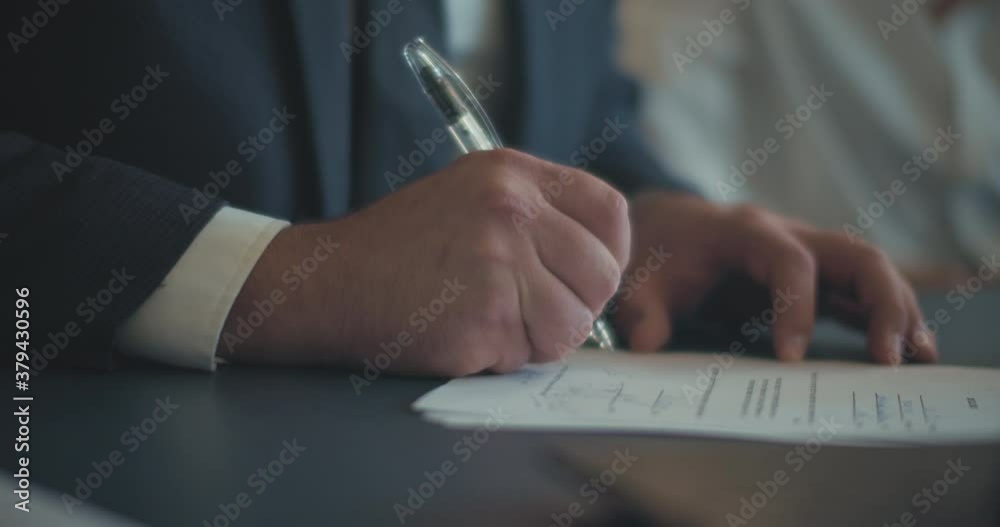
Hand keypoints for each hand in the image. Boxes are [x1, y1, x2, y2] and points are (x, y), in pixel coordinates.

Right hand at [219, 149, 629, 374]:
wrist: (328, 281)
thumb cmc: (399, 247)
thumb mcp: (470, 195)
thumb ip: (536, 215)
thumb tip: (600, 263)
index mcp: (513, 174)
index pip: (610, 212)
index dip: (610, 254)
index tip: (588, 278)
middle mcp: (513, 210)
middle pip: (601, 276)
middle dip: (579, 306)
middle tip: (534, 312)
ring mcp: (499, 262)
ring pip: (573, 325)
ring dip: (539, 340)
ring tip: (491, 322)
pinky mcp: (484, 316)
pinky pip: (529, 356)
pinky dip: (502, 358)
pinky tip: (462, 334)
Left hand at [613, 192, 937, 363]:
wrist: (660, 226)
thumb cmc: (653, 253)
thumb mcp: (637, 281)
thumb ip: (641, 310)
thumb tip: (647, 344)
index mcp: (745, 231)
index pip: (789, 263)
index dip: (796, 308)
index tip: (790, 359)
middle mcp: (786, 234)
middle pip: (854, 254)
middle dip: (880, 302)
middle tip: (889, 360)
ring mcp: (805, 251)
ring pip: (868, 268)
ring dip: (897, 309)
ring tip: (916, 357)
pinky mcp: (812, 273)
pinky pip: (859, 288)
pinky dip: (886, 314)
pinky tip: (908, 349)